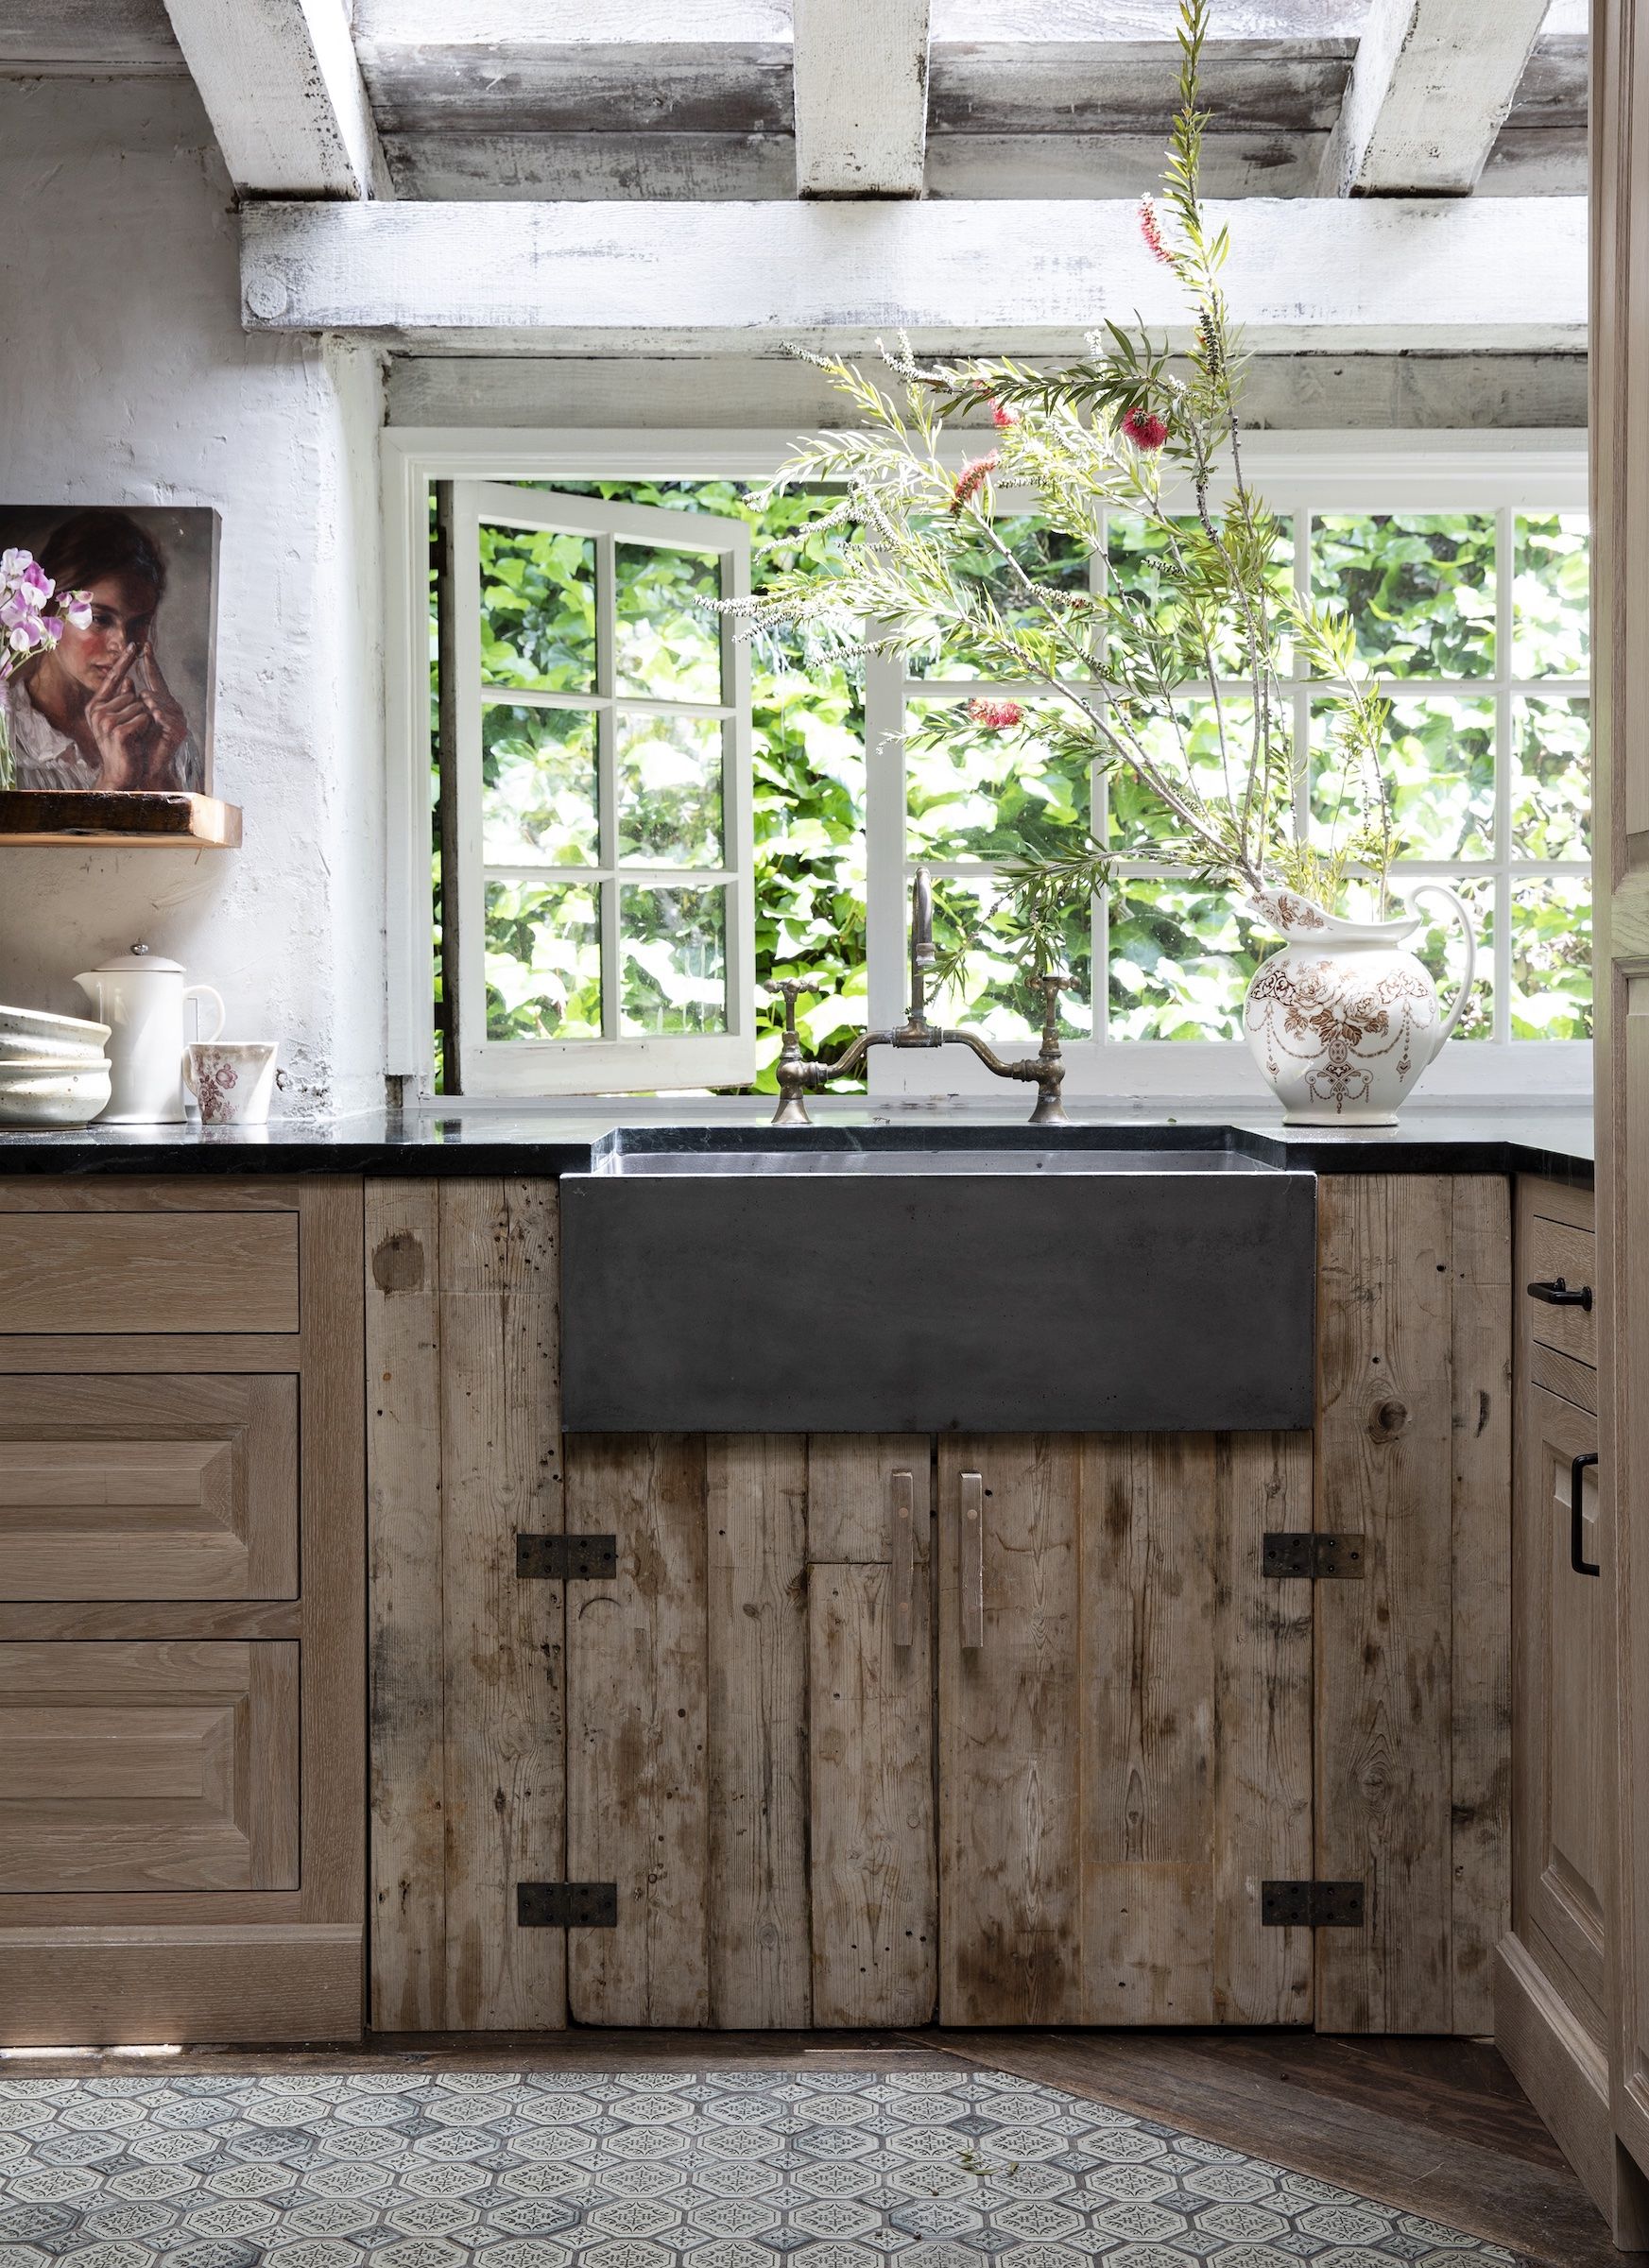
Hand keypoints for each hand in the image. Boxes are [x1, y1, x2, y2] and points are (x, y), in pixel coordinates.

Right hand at [83, 644, 161, 788]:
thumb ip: (123, 701)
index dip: (124, 661)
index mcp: (96, 705)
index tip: (134, 644)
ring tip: (134, 736)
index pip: (113, 678)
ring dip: (143, 720)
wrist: (121, 774)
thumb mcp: (122, 720)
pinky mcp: (117, 732)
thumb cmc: (124, 746)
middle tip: (132, 729)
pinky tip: (136, 739)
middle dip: (139, 709)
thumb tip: (129, 681)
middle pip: (132, 694)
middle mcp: (97, 710)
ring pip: (139, 706)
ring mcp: (105, 721)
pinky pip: (142, 718)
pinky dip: (145, 727)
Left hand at [131, 642, 188, 769]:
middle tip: (143, 699)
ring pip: (160, 702)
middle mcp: (172, 709)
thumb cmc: (137, 744)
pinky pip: (166, 717)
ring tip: (146, 706)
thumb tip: (126, 681)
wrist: (145, 769)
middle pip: (157, 690)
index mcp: (161, 703)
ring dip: (150, 704)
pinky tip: (154, 714)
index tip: (144, 645)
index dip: (150, 663)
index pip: (155, 678)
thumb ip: (130, 701)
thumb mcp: (131, 718)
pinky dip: (159, 715)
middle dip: (147, 693)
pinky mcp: (179, 731)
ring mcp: (178, 720)